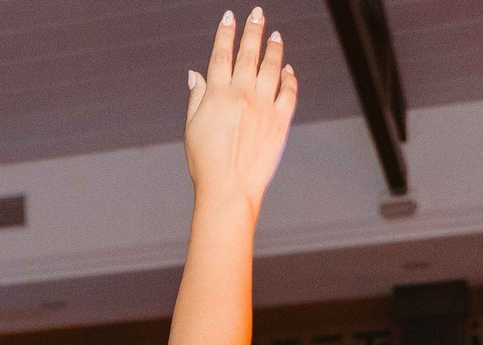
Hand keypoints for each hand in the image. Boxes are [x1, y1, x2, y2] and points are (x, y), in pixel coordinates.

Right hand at [182, 8, 298, 211]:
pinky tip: (288, 69)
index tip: (230, 17)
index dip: (226, 33)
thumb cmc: (206, 164)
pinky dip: (290, 78)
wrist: (229, 190)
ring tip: (276, 35)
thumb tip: (195, 73)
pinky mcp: (280, 122)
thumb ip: (196, 97)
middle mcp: (243, 94)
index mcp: (218, 94)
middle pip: (249, 54)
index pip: (222, 55)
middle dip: (254, 30)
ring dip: (274, 49)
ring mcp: (264, 107)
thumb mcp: (192, 128)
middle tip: (258, 14)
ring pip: (272, 68)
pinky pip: (289, 93)